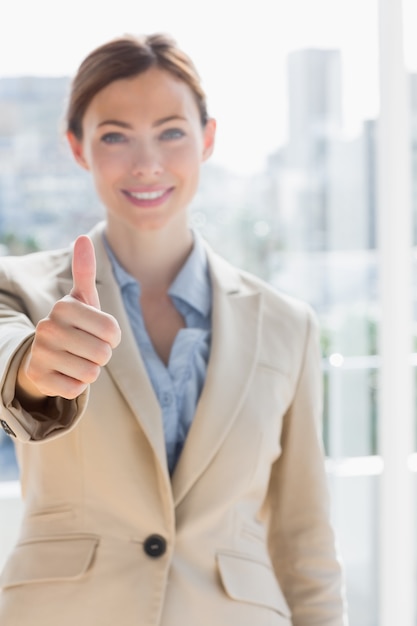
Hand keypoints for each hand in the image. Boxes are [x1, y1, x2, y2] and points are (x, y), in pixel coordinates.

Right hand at [17, 236, 120, 400]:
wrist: (45, 355)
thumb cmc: (74, 324)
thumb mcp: (82, 299)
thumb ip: (85, 270)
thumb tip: (82, 238)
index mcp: (63, 306)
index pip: (113, 331)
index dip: (113, 337)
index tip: (98, 333)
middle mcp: (47, 327)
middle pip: (103, 354)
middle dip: (102, 356)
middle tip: (86, 349)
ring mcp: (40, 353)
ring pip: (91, 373)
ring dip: (90, 371)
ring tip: (76, 360)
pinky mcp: (38, 377)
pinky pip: (77, 389)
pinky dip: (77, 386)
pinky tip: (65, 373)